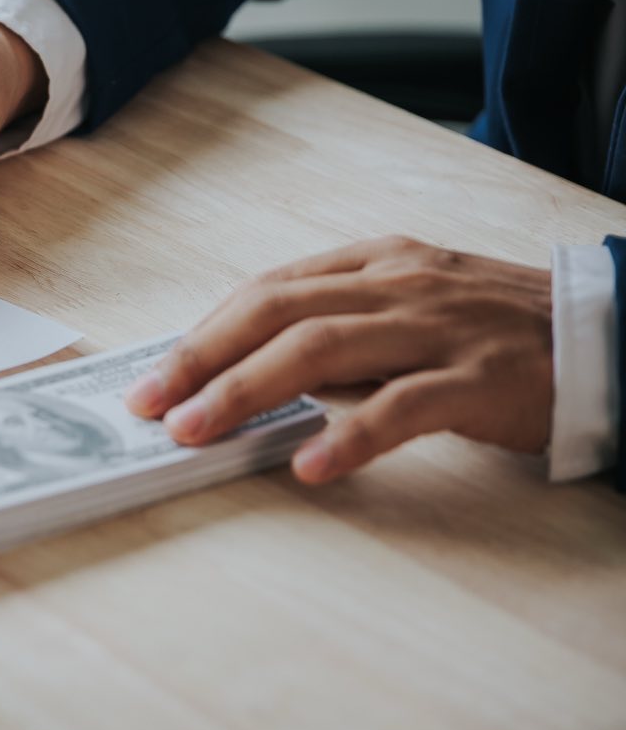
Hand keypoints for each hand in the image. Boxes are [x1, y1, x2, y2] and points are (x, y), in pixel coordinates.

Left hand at [124, 236, 553, 483]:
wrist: (614, 335)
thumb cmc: (503, 328)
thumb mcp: (414, 307)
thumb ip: (344, 328)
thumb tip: (257, 374)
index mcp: (377, 263)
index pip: (268, 289)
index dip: (205, 331)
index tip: (156, 371)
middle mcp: (399, 286)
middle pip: (276, 312)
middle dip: (201, 358)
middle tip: (149, 403)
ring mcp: (438, 329)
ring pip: (320, 350)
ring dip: (245, 392)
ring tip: (196, 431)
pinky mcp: (480, 378)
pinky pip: (402, 407)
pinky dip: (348, 436)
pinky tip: (308, 465)